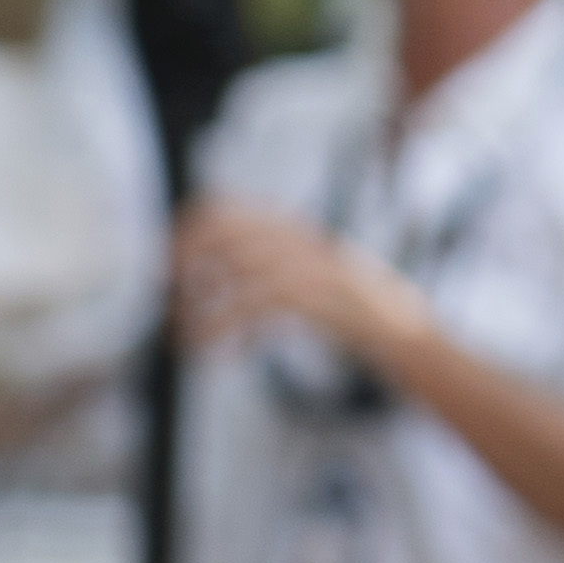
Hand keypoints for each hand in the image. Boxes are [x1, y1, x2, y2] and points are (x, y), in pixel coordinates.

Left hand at [176, 196, 421, 372]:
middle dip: (183, 264)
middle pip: (220, 231)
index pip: (221, 208)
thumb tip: (192, 272)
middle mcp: (296, 236)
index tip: (164, 269)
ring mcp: (308, 262)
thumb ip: (257, 262)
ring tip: (181, 335)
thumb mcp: (297, 274)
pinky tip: (213, 354)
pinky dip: (220, 331)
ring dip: (195, 307)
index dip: (183, 234)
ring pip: (232, 270)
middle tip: (167, 302)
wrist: (399, 330)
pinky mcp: (315, 296)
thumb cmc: (340, 308)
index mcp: (288, 226)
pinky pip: (249, 308)